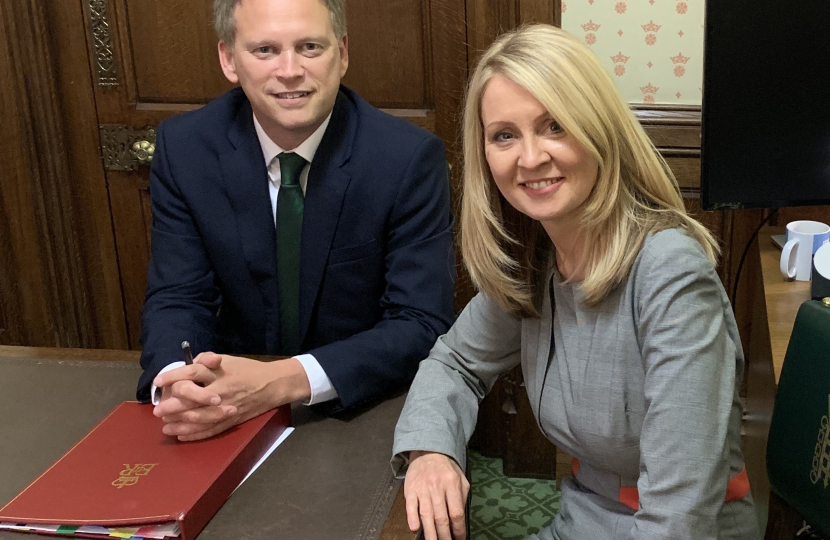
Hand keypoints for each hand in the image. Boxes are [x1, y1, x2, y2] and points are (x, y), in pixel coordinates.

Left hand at [154, 353, 310, 440]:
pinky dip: (195, 434)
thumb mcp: (229, 360)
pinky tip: (181, 435)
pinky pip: (211, 430)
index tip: (158, 382)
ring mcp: (226, 408)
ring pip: (199, 418)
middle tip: (158, 411)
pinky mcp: (232, 420)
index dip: (173, 377)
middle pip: (192, 399)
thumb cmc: (249, 370)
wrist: (273, 385)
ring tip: (166, 426)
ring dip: (180, 423)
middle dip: (172, 406)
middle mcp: (222, 390)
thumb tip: (189, 364)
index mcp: (220, 372)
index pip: (192, 373)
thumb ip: (208, 361)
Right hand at [404, 451, 468, 539]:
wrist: (427, 451)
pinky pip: (410, 506)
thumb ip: (462, 496)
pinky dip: (412, 518)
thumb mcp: (460, 478)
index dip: (458, 529)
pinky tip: (415, 528)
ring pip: (426, 515)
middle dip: (445, 535)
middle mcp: (437, 486)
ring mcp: (422, 488)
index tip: (460, 538)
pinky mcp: (410, 489)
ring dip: (430, 533)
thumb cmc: (445, 467)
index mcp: (452, 483)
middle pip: (441, 517)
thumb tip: (460, 518)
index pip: (456, 512)